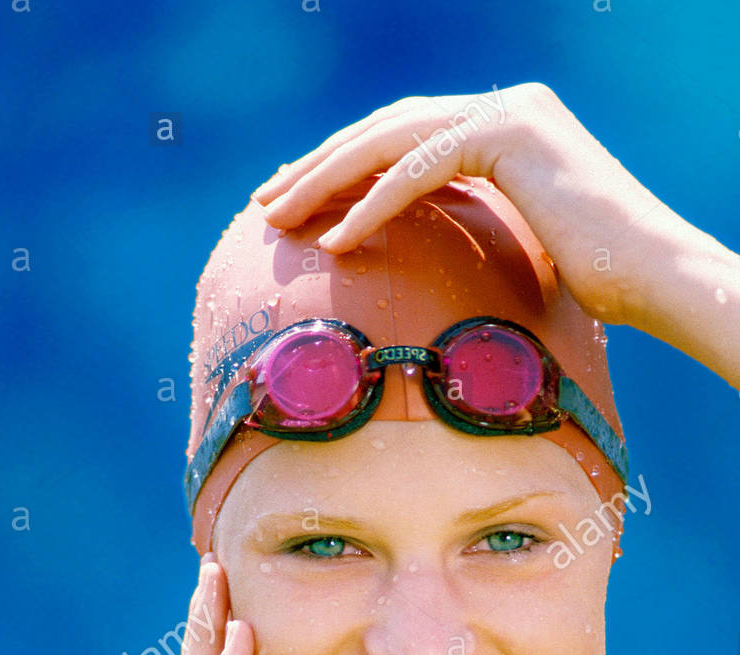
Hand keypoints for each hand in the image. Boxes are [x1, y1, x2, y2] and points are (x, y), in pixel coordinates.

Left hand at [252, 83, 667, 325]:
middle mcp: (501, 107)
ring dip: (325, 179)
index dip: (341, 167)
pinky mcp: (509, 135)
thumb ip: (470, 230)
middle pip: (384, 130)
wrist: (655, 276)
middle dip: (317, 166)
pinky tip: (333, 239)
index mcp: (500, 127)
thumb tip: (424, 267)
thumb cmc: (596, 281)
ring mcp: (507, 113)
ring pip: (390, 140)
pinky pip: (419, 169)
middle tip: (265, 204)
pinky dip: (372, 204)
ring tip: (277, 218)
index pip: (401, 138)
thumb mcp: (516, 246)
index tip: (294, 201)